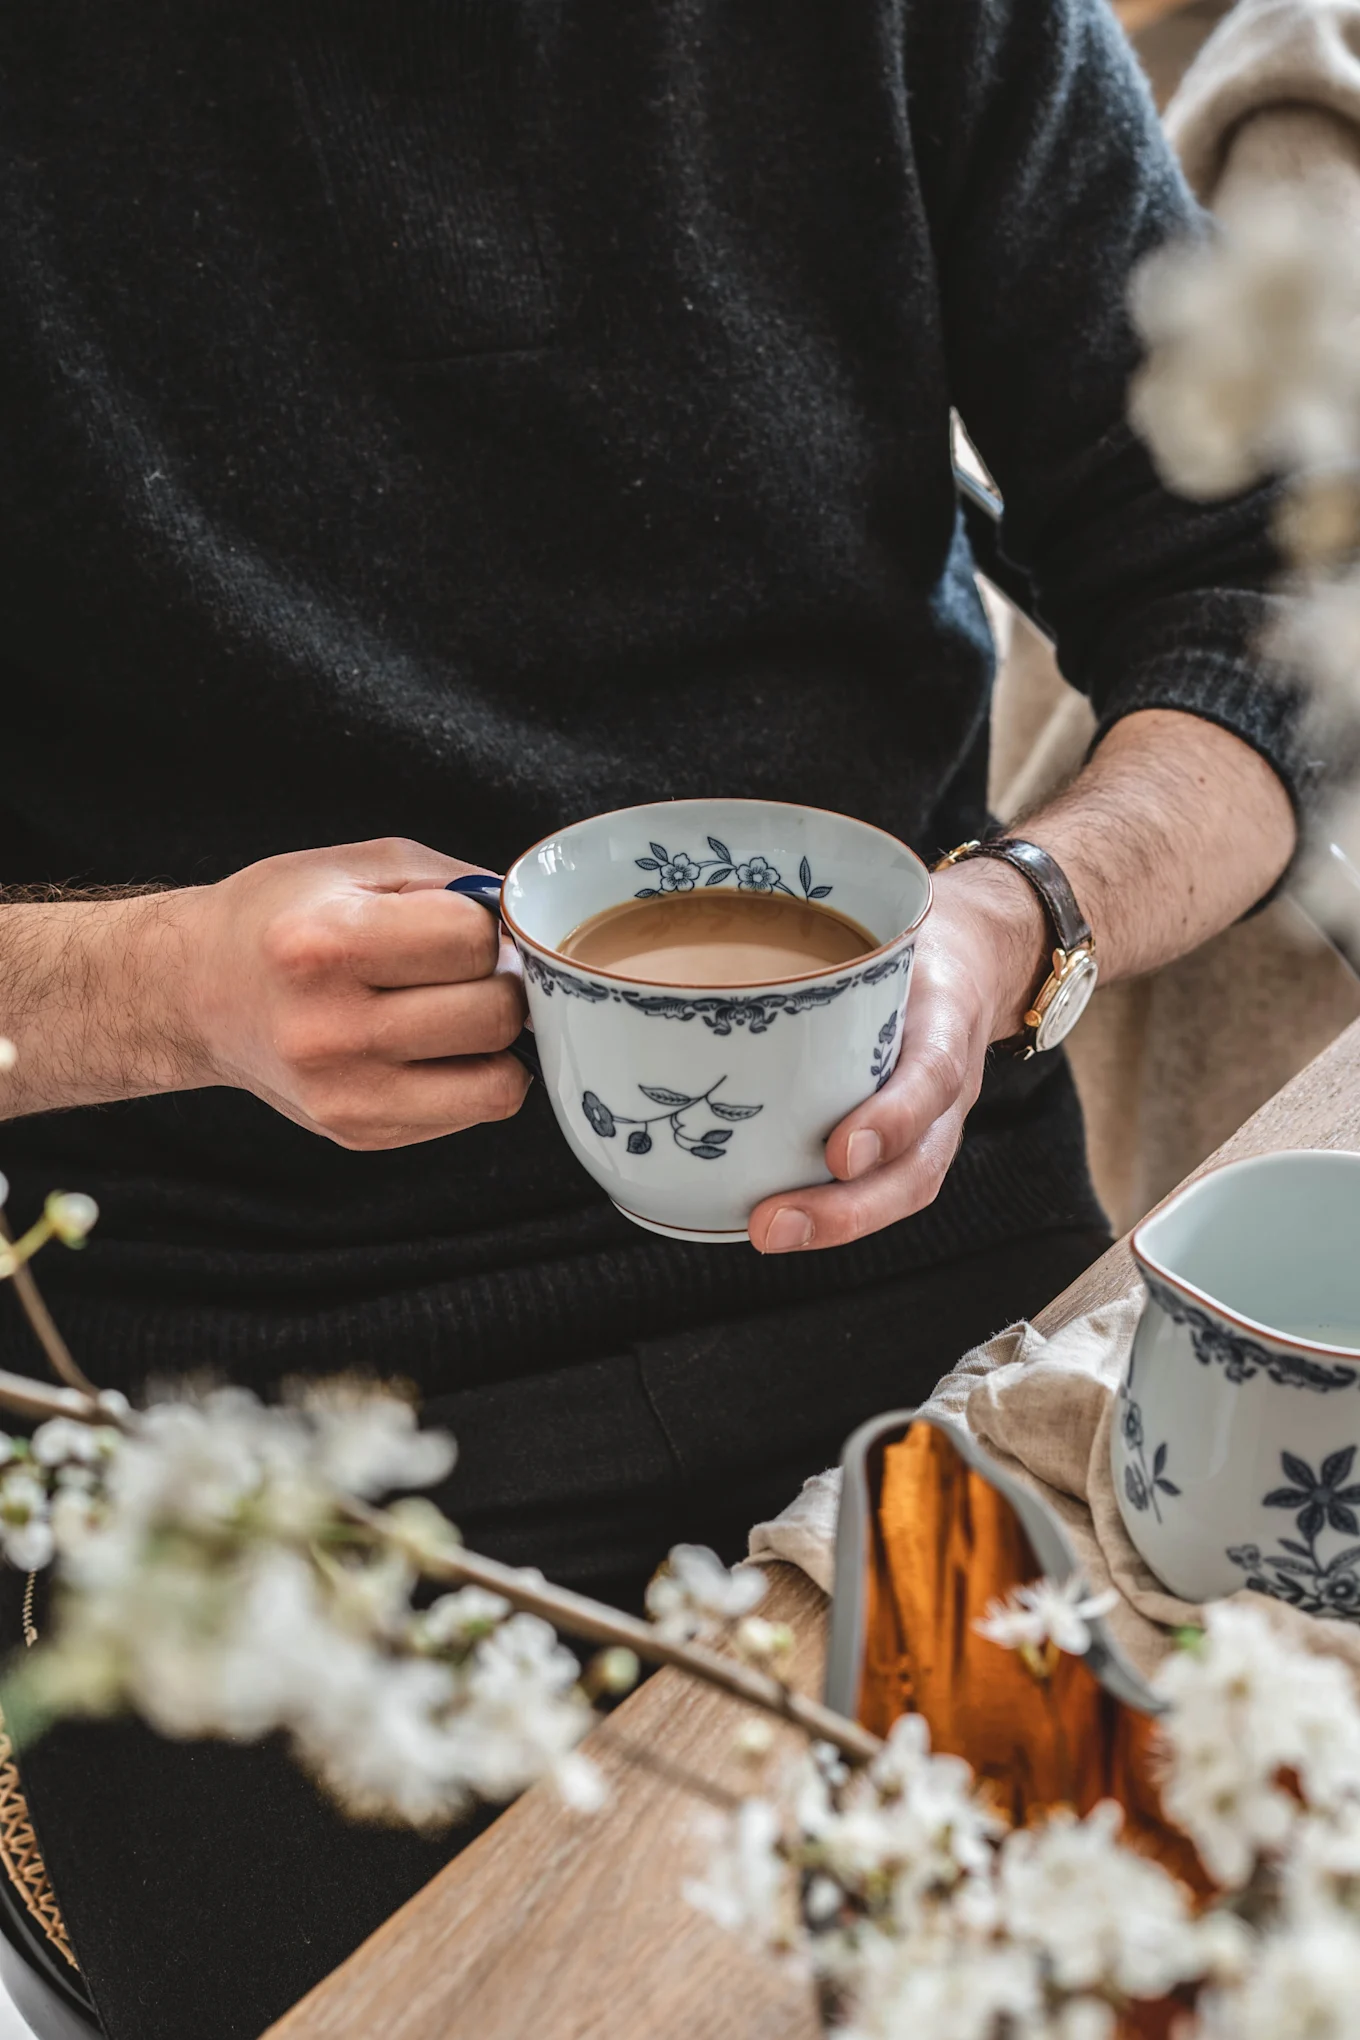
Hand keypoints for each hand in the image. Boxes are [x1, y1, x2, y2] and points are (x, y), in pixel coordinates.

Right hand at [180, 839, 529, 1148]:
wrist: (197, 992)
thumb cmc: (285, 919)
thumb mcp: (360, 869)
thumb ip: (456, 887)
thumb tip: (536, 932)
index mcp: (324, 945)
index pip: (474, 942)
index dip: (485, 927)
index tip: (458, 925)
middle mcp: (329, 1030)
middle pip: (496, 1016)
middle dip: (501, 984)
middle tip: (466, 972)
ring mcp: (344, 1095)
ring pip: (501, 1082)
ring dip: (498, 1042)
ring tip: (457, 1011)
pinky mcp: (360, 1134)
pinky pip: (473, 1112)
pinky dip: (470, 1076)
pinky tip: (427, 1046)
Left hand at [747, 860, 1046, 1251]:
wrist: (975, 954)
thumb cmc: (910, 941)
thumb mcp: (887, 924)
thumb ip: (824, 936)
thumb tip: (702, 927)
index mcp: (944, 1018)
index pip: (930, 1074)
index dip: (890, 1120)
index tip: (839, 1155)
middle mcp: (948, 1083)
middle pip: (917, 1165)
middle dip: (848, 1208)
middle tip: (770, 1226)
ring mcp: (936, 1121)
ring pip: (903, 1189)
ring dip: (838, 1224)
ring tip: (768, 1235)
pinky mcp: (913, 1139)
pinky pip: (883, 1185)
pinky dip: (833, 1211)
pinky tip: (772, 1219)